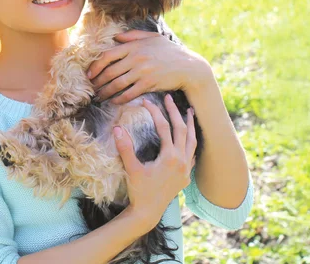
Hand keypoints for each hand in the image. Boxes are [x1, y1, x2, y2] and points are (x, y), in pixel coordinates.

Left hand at [87, 30, 211, 103]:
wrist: (188, 67)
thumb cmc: (170, 51)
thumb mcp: (153, 37)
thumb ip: (133, 36)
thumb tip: (116, 36)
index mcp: (134, 46)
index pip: (107, 55)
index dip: (95, 66)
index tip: (89, 74)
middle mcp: (136, 58)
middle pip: (109, 72)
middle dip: (97, 82)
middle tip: (92, 88)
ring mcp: (142, 72)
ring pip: (116, 84)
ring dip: (105, 92)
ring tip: (99, 97)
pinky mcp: (148, 84)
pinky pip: (128, 94)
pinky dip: (119, 99)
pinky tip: (114, 101)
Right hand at [113, 94, 196, 232]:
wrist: (148, 212)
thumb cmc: (139, 191)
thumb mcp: (131, 169)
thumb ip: (125, 148)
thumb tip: (117, 128)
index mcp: (169, 157)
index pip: (163, 127)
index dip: (155, 112)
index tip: (146, 101)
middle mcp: (181, 161)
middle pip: (181, 129)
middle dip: (175, 112)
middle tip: (169, 97)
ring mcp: (186, 169)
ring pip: (192, 141)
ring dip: (190, 125)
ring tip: (189, 111)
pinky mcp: (186, 176)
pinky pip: (193, 154)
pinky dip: (191, 142)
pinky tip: (190, 138)